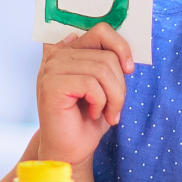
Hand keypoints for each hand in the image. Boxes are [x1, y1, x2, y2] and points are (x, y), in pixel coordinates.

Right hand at [34, 23, 135, 163]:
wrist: (70, 150)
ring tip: (107, 113)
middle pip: (107, 55)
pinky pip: (91, 84)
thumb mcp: (104, 86)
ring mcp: (52, 68)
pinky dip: (100, 103)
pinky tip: (93, 113)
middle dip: (119, 85)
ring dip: (113, 97)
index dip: (120, 46)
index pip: (101, 31)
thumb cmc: (87, 119)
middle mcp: (57, 55)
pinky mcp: (52, 84)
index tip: (129, 68)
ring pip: (102, 69)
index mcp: (68, 50)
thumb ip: (107, 62)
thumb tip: (121, 49)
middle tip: (115, 107)